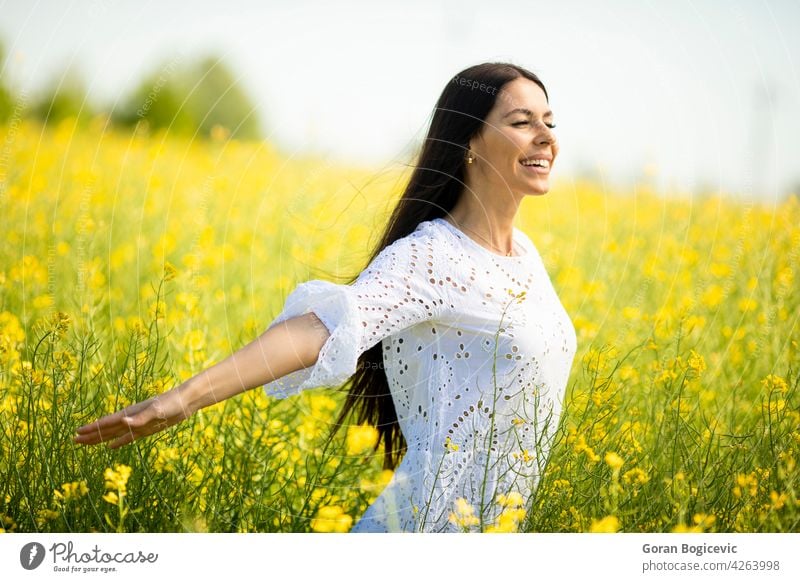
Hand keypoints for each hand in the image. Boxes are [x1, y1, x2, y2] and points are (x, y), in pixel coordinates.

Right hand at [73, 383, 196, 448]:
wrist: (186, 401)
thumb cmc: (172, 403)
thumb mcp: (157, 410)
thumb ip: (140, 418)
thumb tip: (122, 422)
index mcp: (131, 413)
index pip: (107, 422)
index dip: (92, 428)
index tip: (77, 433)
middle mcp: (131, 419)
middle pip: (107, 429)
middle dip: (91, 435)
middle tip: (74, 441)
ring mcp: (138, 424)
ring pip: (115, 434)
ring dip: (101, 439)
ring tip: (86, 443)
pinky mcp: (147, 429)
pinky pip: (128, 438)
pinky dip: (119, 442)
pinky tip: (111, 447)